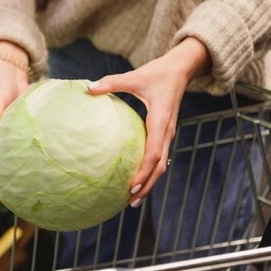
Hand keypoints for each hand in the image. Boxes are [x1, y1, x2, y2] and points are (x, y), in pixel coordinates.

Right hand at [0, 40, 31, 202]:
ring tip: (30, 194)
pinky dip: (32, 163)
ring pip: (12, 164)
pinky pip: (26, 153)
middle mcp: (0, 142)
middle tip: (14, 205)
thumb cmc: (3, 86)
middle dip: (4, 188)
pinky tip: (47, 170)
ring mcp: (11, 140)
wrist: (10, 76)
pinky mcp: (22, 135)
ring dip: (18, 179)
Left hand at [88, 37, 209, 206]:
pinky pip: (159, 156)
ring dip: (150, 182)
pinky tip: (136, 179)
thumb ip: (112, 82)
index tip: (132, 185)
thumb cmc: (158, 73)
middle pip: (160, 166)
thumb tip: (88, 88)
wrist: (182, 69)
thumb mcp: (135, 76)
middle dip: (147, 185)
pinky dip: (150, 171)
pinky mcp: (165, 133)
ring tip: (133, 199)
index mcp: (161, 121)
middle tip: (130, 202)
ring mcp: (167, 134)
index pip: (154, 153)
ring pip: (161, 165)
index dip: (144, 171)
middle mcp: (167, 131)